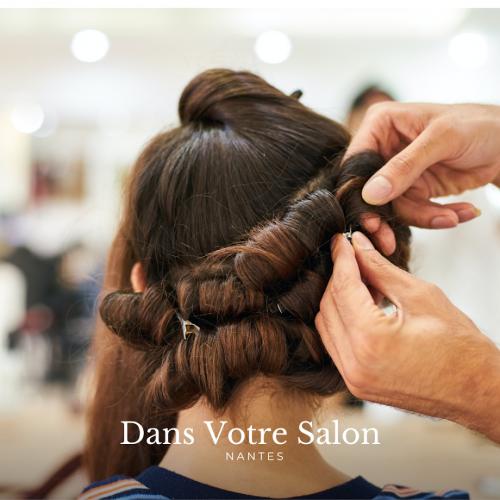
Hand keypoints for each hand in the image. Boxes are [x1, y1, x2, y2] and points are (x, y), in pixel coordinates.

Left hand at [315, 231, 499, 442]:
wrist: (478, 392)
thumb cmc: (461, 347)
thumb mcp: (421, 296)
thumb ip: (381, 269)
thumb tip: (358, 245)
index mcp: (371, 341)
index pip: (343, 288)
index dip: (342, 259)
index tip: (342, 241)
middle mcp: (355, 364)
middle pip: (329, 306)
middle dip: (339, 277)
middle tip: (354, 258)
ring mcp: (354, 378)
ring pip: (327, 325)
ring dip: (339, 299)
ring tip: (363, 282)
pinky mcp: (357, 384)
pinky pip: (335, 344)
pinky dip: (343, 321)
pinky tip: (362, 306)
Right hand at [348, 103, 499, 253]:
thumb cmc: (477, 125)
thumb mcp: (442, 139)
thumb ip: (405, 166)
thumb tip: (371, 193)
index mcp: (380, 125)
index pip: (356, 163)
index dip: (358, 193)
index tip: (370, 219)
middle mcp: (382, 148)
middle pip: (368, 191)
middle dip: (386, 216)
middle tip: (389, 240)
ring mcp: (396, 172)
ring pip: (393, 207)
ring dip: (423, 217)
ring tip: (454, 216)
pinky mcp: (412, 190)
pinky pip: (413, 212)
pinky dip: (436, 217)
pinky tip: (462, 213)